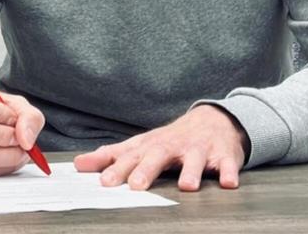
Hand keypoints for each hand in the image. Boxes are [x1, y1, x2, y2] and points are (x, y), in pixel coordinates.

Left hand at [74, 105, 249, 190]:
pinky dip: (229, 172)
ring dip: (190, 171)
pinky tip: (228, 183)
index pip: (130, 157)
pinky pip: (228, 164)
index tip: (104, 182)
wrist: (213, 121)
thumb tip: (78, 164)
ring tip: (186, 186)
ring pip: (194, 159)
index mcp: (150, 146)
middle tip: (136, 185)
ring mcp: (199, 150)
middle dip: (147, 170)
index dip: (116, 169)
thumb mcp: (139, 146)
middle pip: (158, 155)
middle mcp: (173, 146)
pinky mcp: (223, 155)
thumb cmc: (169, 140)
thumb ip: (110, 156)